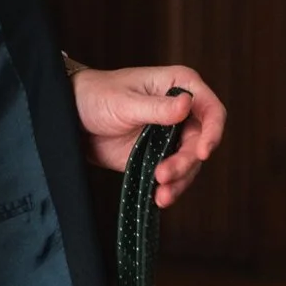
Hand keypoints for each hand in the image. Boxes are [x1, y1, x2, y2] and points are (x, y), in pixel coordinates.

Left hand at [72, 63, 225, 208]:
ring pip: (189, 162)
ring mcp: (170, 136)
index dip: (213, 131)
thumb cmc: (98, 95)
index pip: (210, 109)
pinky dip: (170, 188)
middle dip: (186, 162)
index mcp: (180, 86)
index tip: (203, 152)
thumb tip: (187, 105)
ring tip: (161, 195)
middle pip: (200, 141)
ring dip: (179, 180)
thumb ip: (157, 107)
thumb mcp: (125, 101)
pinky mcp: (156, 156)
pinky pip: (173, 175)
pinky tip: (159, 198)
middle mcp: (181, 112)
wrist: (73, 118)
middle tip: (164, 175)